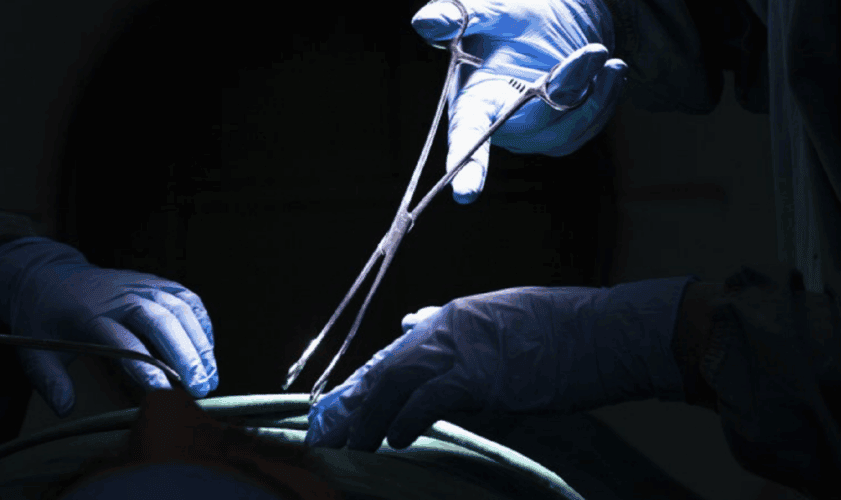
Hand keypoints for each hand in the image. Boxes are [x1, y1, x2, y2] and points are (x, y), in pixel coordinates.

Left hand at [0, 237, 217, 416]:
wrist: (48, 276)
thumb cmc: (44, 319)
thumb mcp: (33, 351)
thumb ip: (50, 382)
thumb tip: (65, 409)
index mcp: (89, 314)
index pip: (123, 341)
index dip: (145, 367)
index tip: (163, 392)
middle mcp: (120, 296)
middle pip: (161, 320)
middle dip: (185, 355)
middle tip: (200, 387)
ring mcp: (141, 284)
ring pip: (180, 308)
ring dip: (200, 343)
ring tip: (210, 375)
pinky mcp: (155, 281)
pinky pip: (187, 298)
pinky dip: (201, 322)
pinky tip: (207, 348)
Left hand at [306, 280, 689, 451]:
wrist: (607, 332)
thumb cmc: (566, 332)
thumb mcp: (506, 317)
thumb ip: (456, 324)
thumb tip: (412, 321)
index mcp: (455, 317)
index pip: (396, 354)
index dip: (365, 384)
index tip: (344, 409)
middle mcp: (450, 327)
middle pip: (385, 369)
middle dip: (353, 406)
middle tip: (331, 435)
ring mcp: (464, 348)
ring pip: (395, 383)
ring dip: (368, 420)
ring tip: (351, 447)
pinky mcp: (482, 374)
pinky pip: (427, 399)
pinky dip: (404, 421)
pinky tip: (395, 441)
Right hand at [412, 0, 627, 203]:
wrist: (553, 23)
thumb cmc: (511, 22)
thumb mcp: (488, 12)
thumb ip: (458, 17)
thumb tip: (425, 23)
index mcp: (471, 102)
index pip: (466, 138)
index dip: (467, 166)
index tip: (465, 193)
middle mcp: (499, 127)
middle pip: (532, 125)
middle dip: (563, 89)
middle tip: (592, 51)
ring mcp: (532, 135)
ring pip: (565, 129)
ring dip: (592, 93)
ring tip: (604, 55)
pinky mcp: (561, 135)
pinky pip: (586, 128)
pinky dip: (604, 98)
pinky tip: (611, 71)